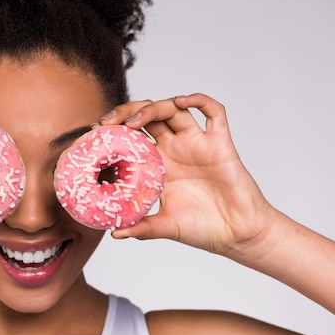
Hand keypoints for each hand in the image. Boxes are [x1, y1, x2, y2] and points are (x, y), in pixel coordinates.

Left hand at [104, 93, 275, 255]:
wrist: (239, 235)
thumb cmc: (204, 229)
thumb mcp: (166, 227)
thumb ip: (142, 227)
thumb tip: (114, 234)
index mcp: (159, 164)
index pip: (133, 136)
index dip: (114, 130)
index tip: (96, 134)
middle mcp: (176, 149)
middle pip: (148, 116)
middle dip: (126, 112)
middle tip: (107, 123)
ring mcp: (197, 143)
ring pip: (173, 109)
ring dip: (151, 108)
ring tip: (133, 121)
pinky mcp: (220, 143)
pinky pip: (214, 112)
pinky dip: (199, 100)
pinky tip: (181, 102)